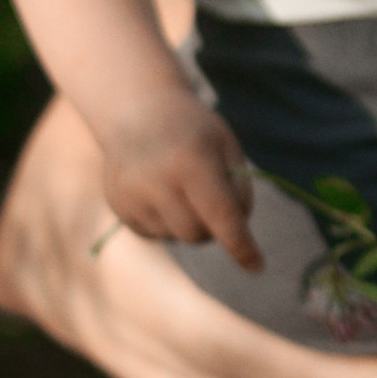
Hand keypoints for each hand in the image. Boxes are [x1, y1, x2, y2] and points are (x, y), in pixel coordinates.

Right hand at [99, 93, 261, 271]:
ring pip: (176, 237)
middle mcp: (158, 181)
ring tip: (182, 188)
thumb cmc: (194, 130)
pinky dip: (166, 222)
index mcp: (192, 161)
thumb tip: (239, 234)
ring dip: (188, 223)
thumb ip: (240, 188)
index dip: (242, 246)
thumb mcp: (227, 146)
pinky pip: (155, 234)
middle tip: (213, 199)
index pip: (222, 217)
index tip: (257, 266)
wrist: (137, 111)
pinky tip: (161, 191)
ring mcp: (133, 195)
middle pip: (198, 234)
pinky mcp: (119, 206)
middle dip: (213, 227)